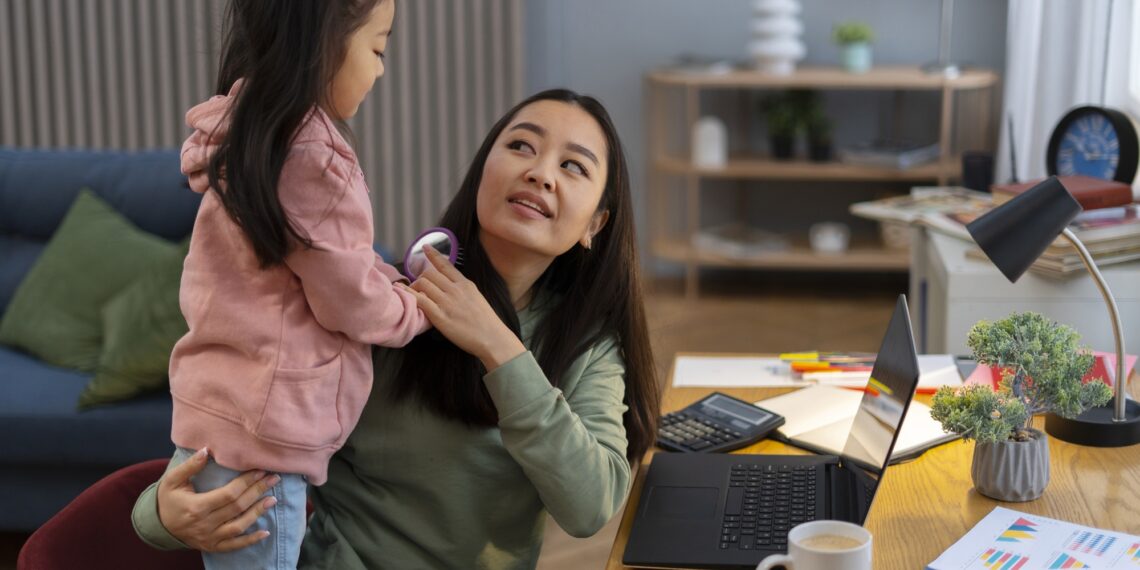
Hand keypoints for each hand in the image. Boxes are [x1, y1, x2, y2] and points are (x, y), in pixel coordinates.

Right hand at [156, 447, 280, 551]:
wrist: (158, 526)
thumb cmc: (168, 499)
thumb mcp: (172, 480)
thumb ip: (190, 466)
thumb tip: (206, 450)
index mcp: (196, 507)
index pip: (228, 494)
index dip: (246, 482)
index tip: (261, 470)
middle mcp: (204, 524)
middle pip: (237, 507)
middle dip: (257, 492)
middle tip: (274, 479)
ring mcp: (209, 538)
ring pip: (238, 527)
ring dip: (257, 513)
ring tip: (273, 499)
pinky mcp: (212, 546)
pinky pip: (234, 546)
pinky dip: (250, 540)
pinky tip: (265, 532)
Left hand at [402, 245, 525, 369]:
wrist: (492, 337)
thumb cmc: (486, 322)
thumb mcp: (477, 297)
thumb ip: (463, 289)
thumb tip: (451, 285)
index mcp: (465, 284)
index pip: (446, 265)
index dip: (433, 255)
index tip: (425, 247)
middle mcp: (455, 290)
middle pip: (429, 274)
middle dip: (420, 278)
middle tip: (418, 287)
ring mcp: (447, 302)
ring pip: (423, 284)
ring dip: (414, 287)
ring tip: (414, 294)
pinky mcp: (440, 316)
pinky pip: (420, 300)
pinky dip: (409, 295)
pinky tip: (403, 294)